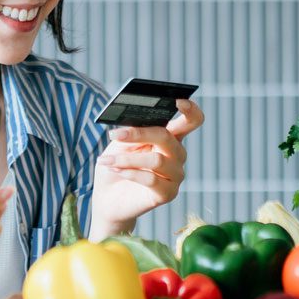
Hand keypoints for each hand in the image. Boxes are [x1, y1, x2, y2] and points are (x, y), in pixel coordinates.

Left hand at [90, 99, 204, 238]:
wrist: (107, 197)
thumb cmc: (115, 165)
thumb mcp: (119, 144)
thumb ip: (131, 133)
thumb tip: (134, 125)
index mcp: (169, 137)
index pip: (191, 121)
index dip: (190, 110)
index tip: (178, 100)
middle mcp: (177, 155)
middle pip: (167, 137)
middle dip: (139, 134)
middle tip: (115, 134)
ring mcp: (175, 175)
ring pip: (156, 160)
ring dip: (126, 158)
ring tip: (107, 160)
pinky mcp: (168, 193)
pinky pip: (150, 179)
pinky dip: (129, 173)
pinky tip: (116, 171)